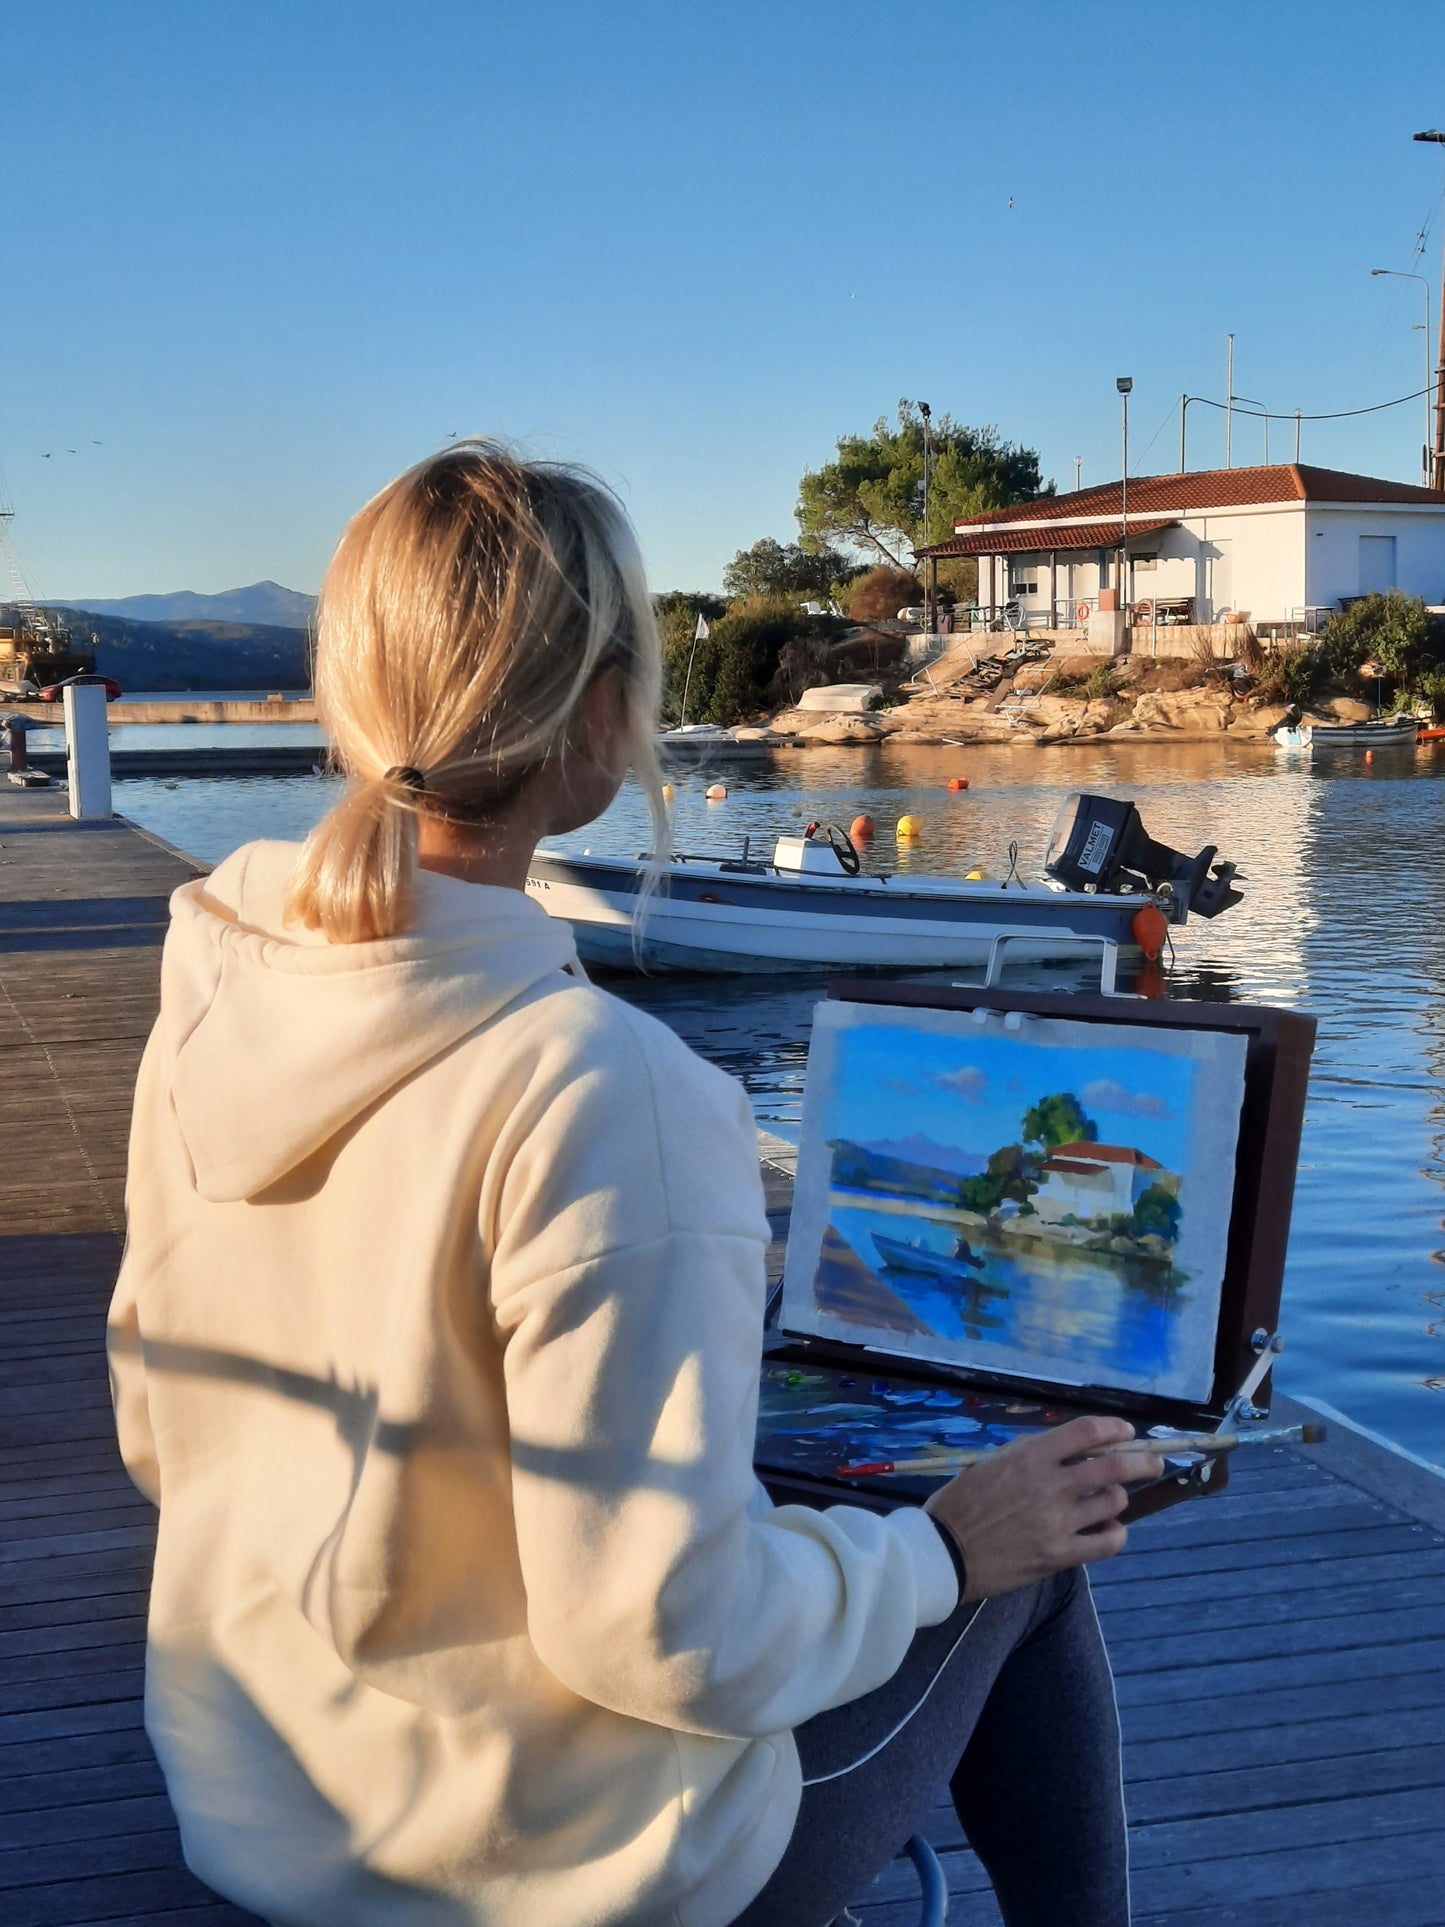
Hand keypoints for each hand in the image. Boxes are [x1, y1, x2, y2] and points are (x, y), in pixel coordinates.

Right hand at [924, 1416, 1163, 1599]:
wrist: (945, 1553)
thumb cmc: (961, 1502)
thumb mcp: (990, 1462)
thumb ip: (1028, 1453)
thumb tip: (1065, 1448)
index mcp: (1030, 1456)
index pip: (1087, 1432)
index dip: (1114, 1428)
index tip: (1125, 1432)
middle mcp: (1050, 1485)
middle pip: (1114, 1465)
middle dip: (1143, 1461)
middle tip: (1153, 1462)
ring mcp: (1058, 1522)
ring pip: (1114, 1501)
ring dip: (1119, 1496)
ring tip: (1112, 1499)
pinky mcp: (1060, 1554)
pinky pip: (1108, 1542)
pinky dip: (1116, 1533)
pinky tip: (1110, 1530)